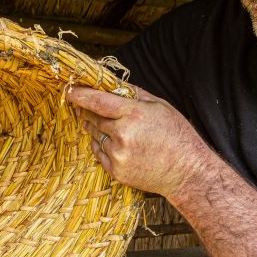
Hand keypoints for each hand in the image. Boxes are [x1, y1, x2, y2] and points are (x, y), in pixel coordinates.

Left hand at [66, 85, 214, 199]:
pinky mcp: (116, 171)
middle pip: (93, 118)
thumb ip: (135, 94)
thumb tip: (115, 84)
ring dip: (96, 128)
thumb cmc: (178, 136)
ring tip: (110, 126)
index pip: (98, 101)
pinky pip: (99, 152)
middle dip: (87, 111)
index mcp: (134, 114)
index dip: (80, 94)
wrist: (187, 173)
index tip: (68, 90)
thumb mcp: (161, 106)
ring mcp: (118, 154)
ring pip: (95, 135)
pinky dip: (102, 145)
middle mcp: (122, 134)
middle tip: (84, 106)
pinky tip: (116, 143)